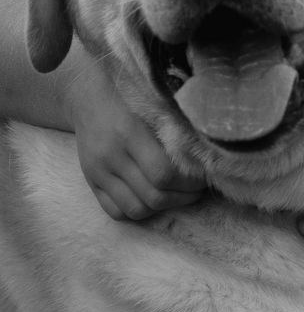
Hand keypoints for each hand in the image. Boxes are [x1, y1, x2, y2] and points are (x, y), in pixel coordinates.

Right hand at [70, 56, 205, 220]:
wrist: (89, 99)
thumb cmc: (130, 99)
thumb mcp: (154, 109)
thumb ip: (174, 134)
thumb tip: (205, 159)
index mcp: (129, 134)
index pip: (163, 174)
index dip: (189, 182)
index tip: (203, 177)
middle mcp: (111, 157)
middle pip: (153, 196)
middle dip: (183, 198)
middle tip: (198, 190)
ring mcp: (98, 173)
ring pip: (136, 210)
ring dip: (162, 208)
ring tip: (179, 195)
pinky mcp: (91, 184)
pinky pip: (116, 212)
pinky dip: (139, 212)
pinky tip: (154, 199)